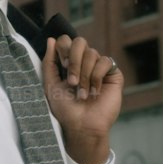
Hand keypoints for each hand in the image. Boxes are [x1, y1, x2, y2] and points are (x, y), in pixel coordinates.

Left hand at [42, 34, 122, 163]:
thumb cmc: (65, 108)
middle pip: (80, 42)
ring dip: (84, 75)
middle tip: (71, 81)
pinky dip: (97, 77)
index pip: (66, 40)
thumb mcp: (50, 84)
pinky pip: (105, 62)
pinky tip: (95, 92)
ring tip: (82, 94)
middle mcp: (84, 62)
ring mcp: (99, 67)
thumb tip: (51, 39)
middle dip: (74, 61)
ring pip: (92, 53)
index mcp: (69, 62)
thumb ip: (49, 62)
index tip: (63, 66)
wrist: (82, 125)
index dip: (64, 48)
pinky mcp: (113, 74)